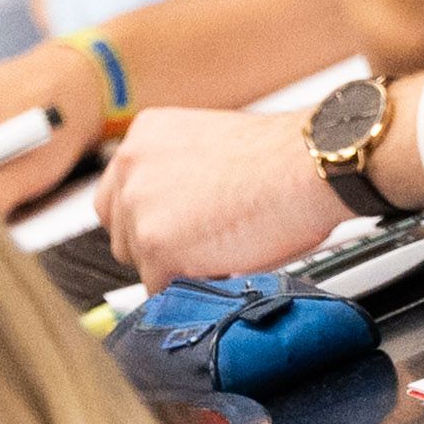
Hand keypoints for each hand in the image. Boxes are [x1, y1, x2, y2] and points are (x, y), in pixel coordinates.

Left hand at [103, 105, 354, 285]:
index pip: (118, 196)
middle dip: (156, 246)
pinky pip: (161, 288)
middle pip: (121, 232)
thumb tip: (174, 215)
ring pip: (141, 263)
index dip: (150, 220)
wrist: (305, 166)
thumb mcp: (210, 148)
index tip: (173, 229)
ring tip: (221, 250)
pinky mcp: (156, 245)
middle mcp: (130, 166)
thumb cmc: (281, 158)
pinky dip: (191, 287)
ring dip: (176, 267)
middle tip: (201, 244)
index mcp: (143, 136)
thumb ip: (178, 177)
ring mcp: (139, 207)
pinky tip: (223, 265)